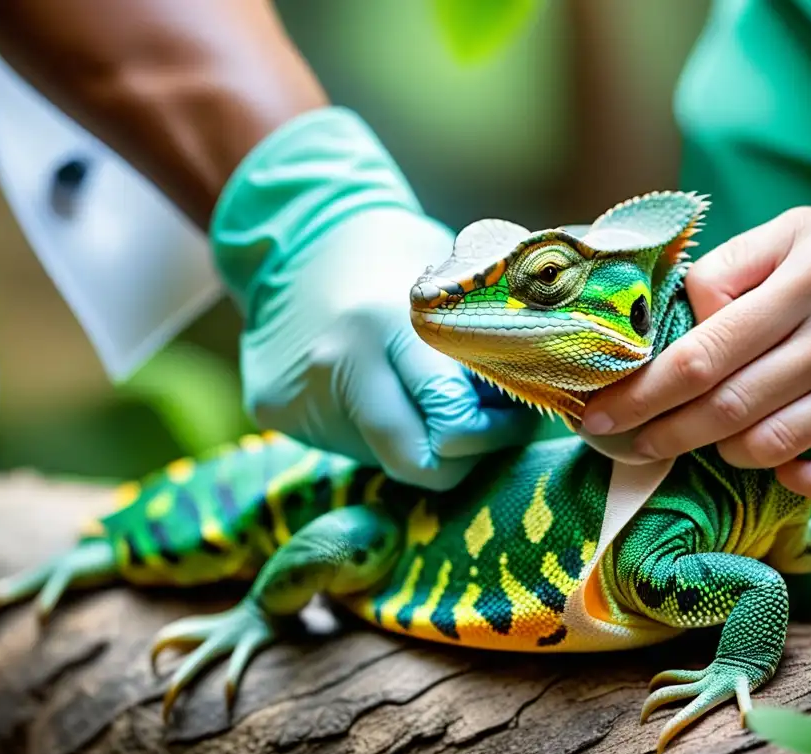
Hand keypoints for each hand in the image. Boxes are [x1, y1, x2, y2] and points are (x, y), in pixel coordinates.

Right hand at [212, 108, 534, 490]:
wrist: (297, 232)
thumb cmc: (393, 253)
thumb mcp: (451, 283)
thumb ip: (485, 344)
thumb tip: (540, 400)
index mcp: (391, 325)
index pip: (453, 427)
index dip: (494, 435)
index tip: (514, 413)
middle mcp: (339, 365)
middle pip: (416, 464)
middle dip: (458, 456)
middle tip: (477, 426)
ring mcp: (299, 393)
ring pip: (382, 458)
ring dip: (413, 437)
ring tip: (419, 393)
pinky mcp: (270, 408)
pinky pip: (345, 442)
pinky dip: (370, 427)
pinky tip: (372, 386)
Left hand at [582, 206, 810, 498]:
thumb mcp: (809, 231)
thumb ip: (734, 265)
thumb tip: (675, 316)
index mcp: (810, 275)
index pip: (702, 350)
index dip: (639, 391)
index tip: (597, 412)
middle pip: (723, 407)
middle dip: (658, 433)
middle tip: (624, 443)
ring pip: (764, 448)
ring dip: (721, 450)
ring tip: (711, 435)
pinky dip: (783, 477)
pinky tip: (774, 457)